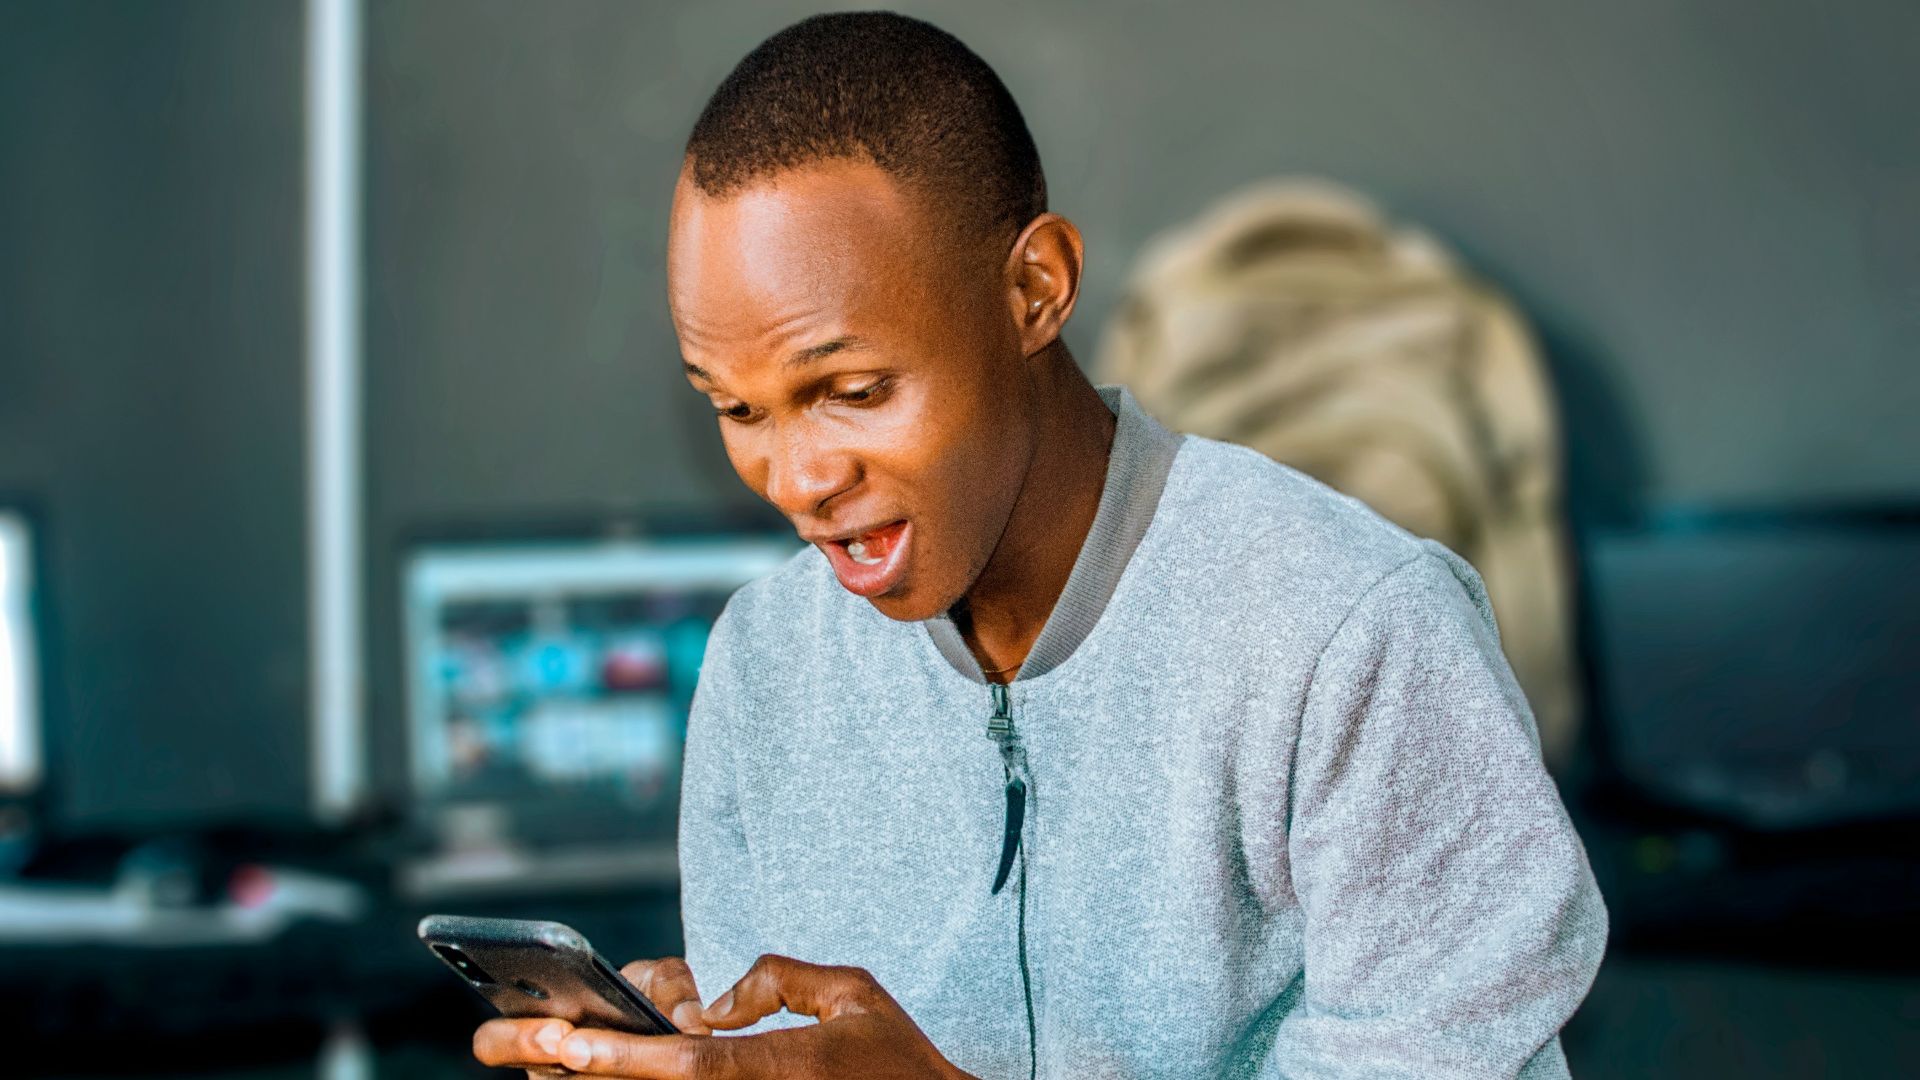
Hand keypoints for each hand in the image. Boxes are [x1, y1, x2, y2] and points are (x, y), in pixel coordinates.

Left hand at [474, 953, 974, 1078]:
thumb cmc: (898, 1060)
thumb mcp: (854, 994)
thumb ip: (782, 979)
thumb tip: (715, 1000)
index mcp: (778, 1067)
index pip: (685, 1064)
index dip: (617, 1055)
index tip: (560, 1040)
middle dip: (571, 1069)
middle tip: (502, 1045)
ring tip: (522, 1053)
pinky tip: (583, 1066)